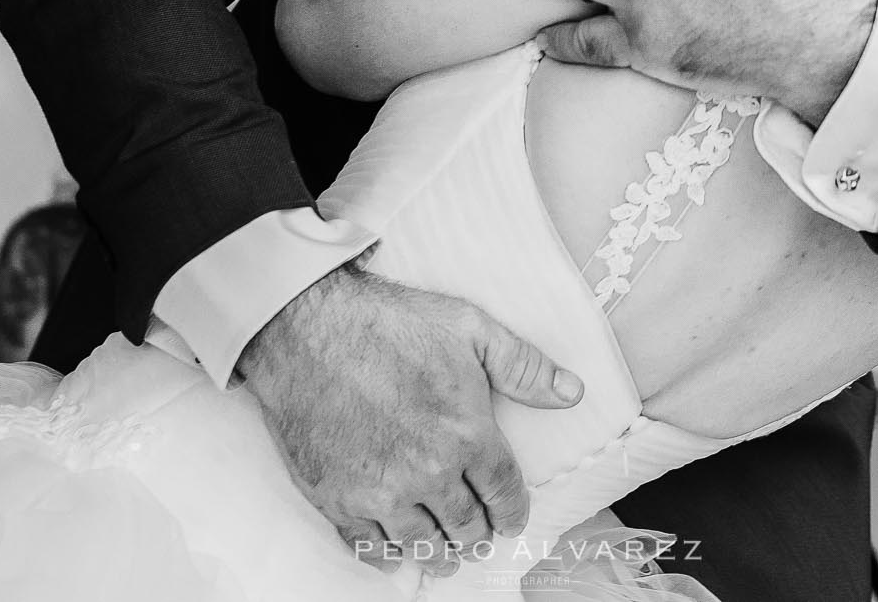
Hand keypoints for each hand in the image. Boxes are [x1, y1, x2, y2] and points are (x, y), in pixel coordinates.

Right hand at [236, 264, 582, 575]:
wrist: (305, 329)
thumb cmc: (386, 323)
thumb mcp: (469, 328)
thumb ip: (524, 365)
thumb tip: (572, 391)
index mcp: (466, 435)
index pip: (503, 492)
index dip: (512, 511)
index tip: (512, 520)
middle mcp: (428, 473)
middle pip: (465, 524)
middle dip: (477, 533)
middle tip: (478, 536)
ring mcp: (380, 491)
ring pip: (421, 542)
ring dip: (439, 552)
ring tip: (446, 555)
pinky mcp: (337, 498)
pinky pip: (369, 545)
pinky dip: (387, 555)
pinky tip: (396, 554)